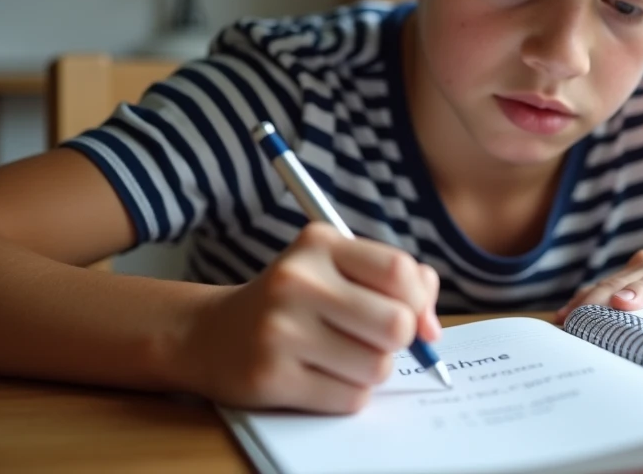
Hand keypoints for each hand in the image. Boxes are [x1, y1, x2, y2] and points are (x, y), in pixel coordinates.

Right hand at [177, 222, 440, 413]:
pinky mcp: (271, 377)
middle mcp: (297, 281)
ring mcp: (280, 330)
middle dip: (397, 340)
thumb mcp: (338, 269)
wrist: (212, 334)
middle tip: (372, 339)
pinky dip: (348, 394)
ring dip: (371, 369)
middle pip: (395, 324)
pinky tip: (321, 377)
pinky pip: (350, 398)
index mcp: (319, 244)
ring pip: (377, 367)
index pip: (399, 270)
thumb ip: (397, 282)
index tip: (416, 318)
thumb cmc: (295, 301)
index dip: (420, 300)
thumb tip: (430, 328)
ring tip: (340, 356)